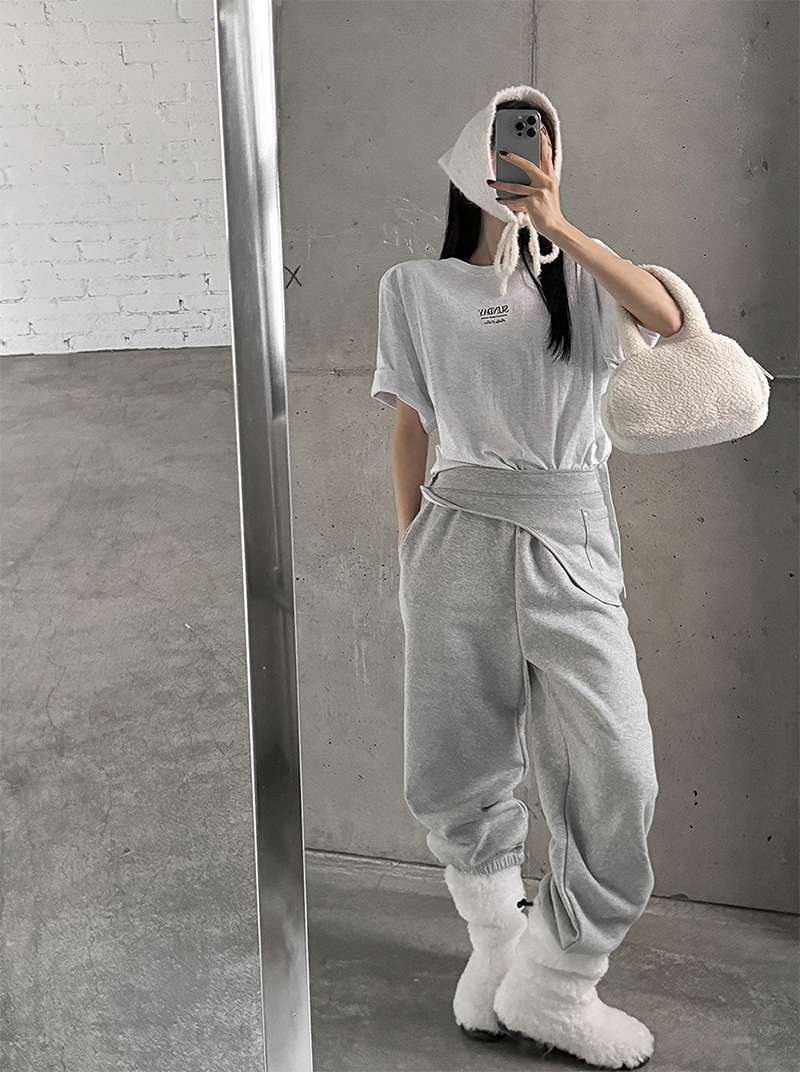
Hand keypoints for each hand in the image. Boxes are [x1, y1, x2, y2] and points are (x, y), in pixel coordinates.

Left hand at [487, 125, 565, 241]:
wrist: (555, 227)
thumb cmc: (548, 209)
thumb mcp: (547, 191)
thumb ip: (538, 179)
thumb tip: (519, 172)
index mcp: (551, 177)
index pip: (547, 154)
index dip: (543, 141)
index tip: (539, 129)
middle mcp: (547, 182)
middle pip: (529, 165)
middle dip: (514, 158)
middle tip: (501, 152)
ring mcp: (540, 192)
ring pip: (516, 185)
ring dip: (500, 184)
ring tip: (490, 182)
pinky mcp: (533, 203)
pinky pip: (515, 200)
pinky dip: (506, 201)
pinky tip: (498, 200)